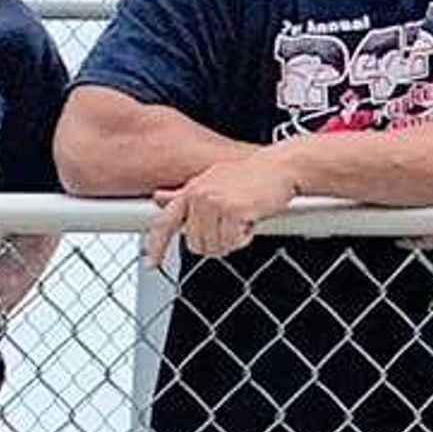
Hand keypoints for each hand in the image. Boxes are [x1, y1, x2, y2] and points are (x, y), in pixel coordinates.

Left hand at [146, 155, 300, 266]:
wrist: (281, 167)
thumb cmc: (250, 176)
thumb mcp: (211, 182)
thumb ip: (182, 195)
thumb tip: (158, 198)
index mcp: (190, 191)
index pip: (165, 223)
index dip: (156, 247)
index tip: (152, 264)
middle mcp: (198, 196)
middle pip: (196, 244)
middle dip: (215, 244)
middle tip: (231, 230)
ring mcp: (214, 203)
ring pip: (214, 246)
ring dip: (232, 242)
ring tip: (243, 221)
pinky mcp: (233, 211)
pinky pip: (232, 242)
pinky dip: (245, 238)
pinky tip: (251, 221)